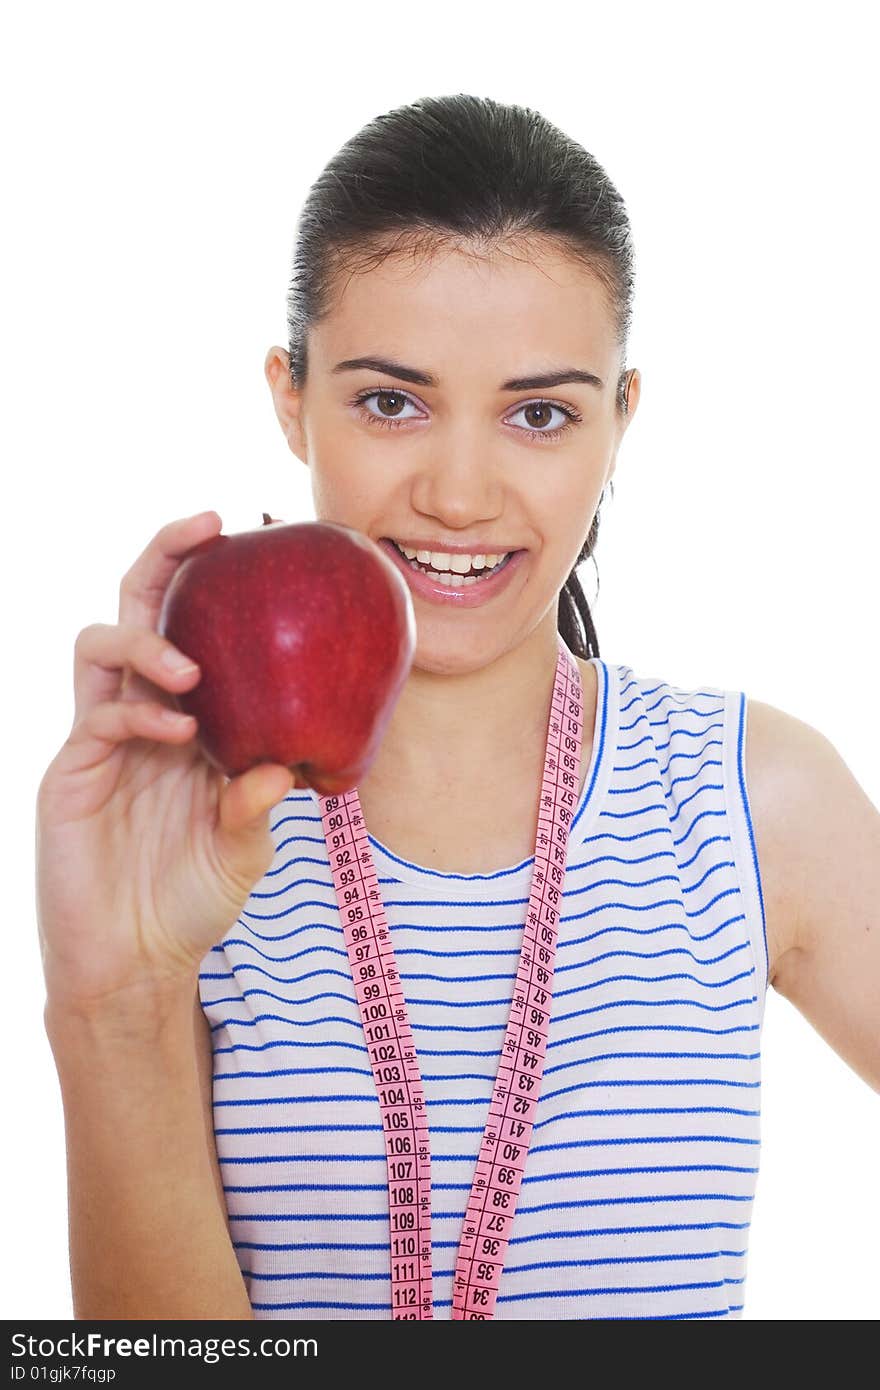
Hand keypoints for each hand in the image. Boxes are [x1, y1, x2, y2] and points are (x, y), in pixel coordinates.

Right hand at [35, 511, 296, 1012]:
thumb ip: (258, 803)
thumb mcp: (243, 847)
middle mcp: (140, 714)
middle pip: (136, 608)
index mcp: (184, 720)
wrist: (136, 962)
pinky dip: (139, 711)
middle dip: (164, 558)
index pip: (190, 628)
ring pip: (100, 644)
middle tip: (207, 526)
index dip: (210, 583)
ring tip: (192, 667)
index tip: (255, 542)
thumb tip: (289, 763)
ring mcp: (101, 737)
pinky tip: (179, 731)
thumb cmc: (192, 899)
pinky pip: (98, 714)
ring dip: (147, 638)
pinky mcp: (71, 771)